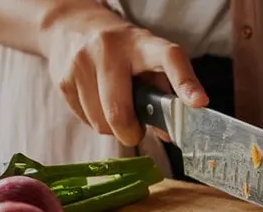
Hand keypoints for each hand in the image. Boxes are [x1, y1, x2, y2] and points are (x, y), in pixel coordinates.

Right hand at [38, 6, 207, 146]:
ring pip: (101, 123)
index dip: (185, 83)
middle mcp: (110, 49)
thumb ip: (162, 95)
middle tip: (136, 131)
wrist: (71, 26)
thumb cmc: (121, 51)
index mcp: (142, 43)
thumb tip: (170, 133)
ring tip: (115, 109)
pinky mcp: (63, 79)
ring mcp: (82, 63)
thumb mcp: (147, 60)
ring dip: (112, 128)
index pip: (168, 58)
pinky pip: (85, 120)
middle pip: (119, 111)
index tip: (199, 103)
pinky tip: (97, 102)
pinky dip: (95, 121)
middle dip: (131, 133)